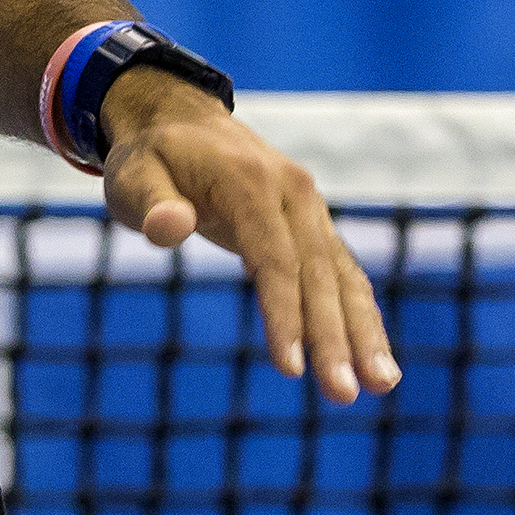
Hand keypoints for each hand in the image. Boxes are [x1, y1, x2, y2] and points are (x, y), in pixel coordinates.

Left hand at [98, 75, 399, 403]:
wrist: (180, 119)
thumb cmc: (149, 157)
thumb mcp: (132, 177)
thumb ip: (151, 204)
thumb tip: (169, 227)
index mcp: (250, 183)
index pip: (274, 259)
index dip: (284, 314)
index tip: (291, 368)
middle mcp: (294, 193)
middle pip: (318, 274)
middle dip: (333, 337)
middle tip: (345, 395)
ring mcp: (309, 209)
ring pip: (343, 277)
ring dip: (364, 332)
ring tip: (382, 384)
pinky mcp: (312, 226)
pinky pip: (342, 274)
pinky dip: (359, 316)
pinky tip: (374, 359)